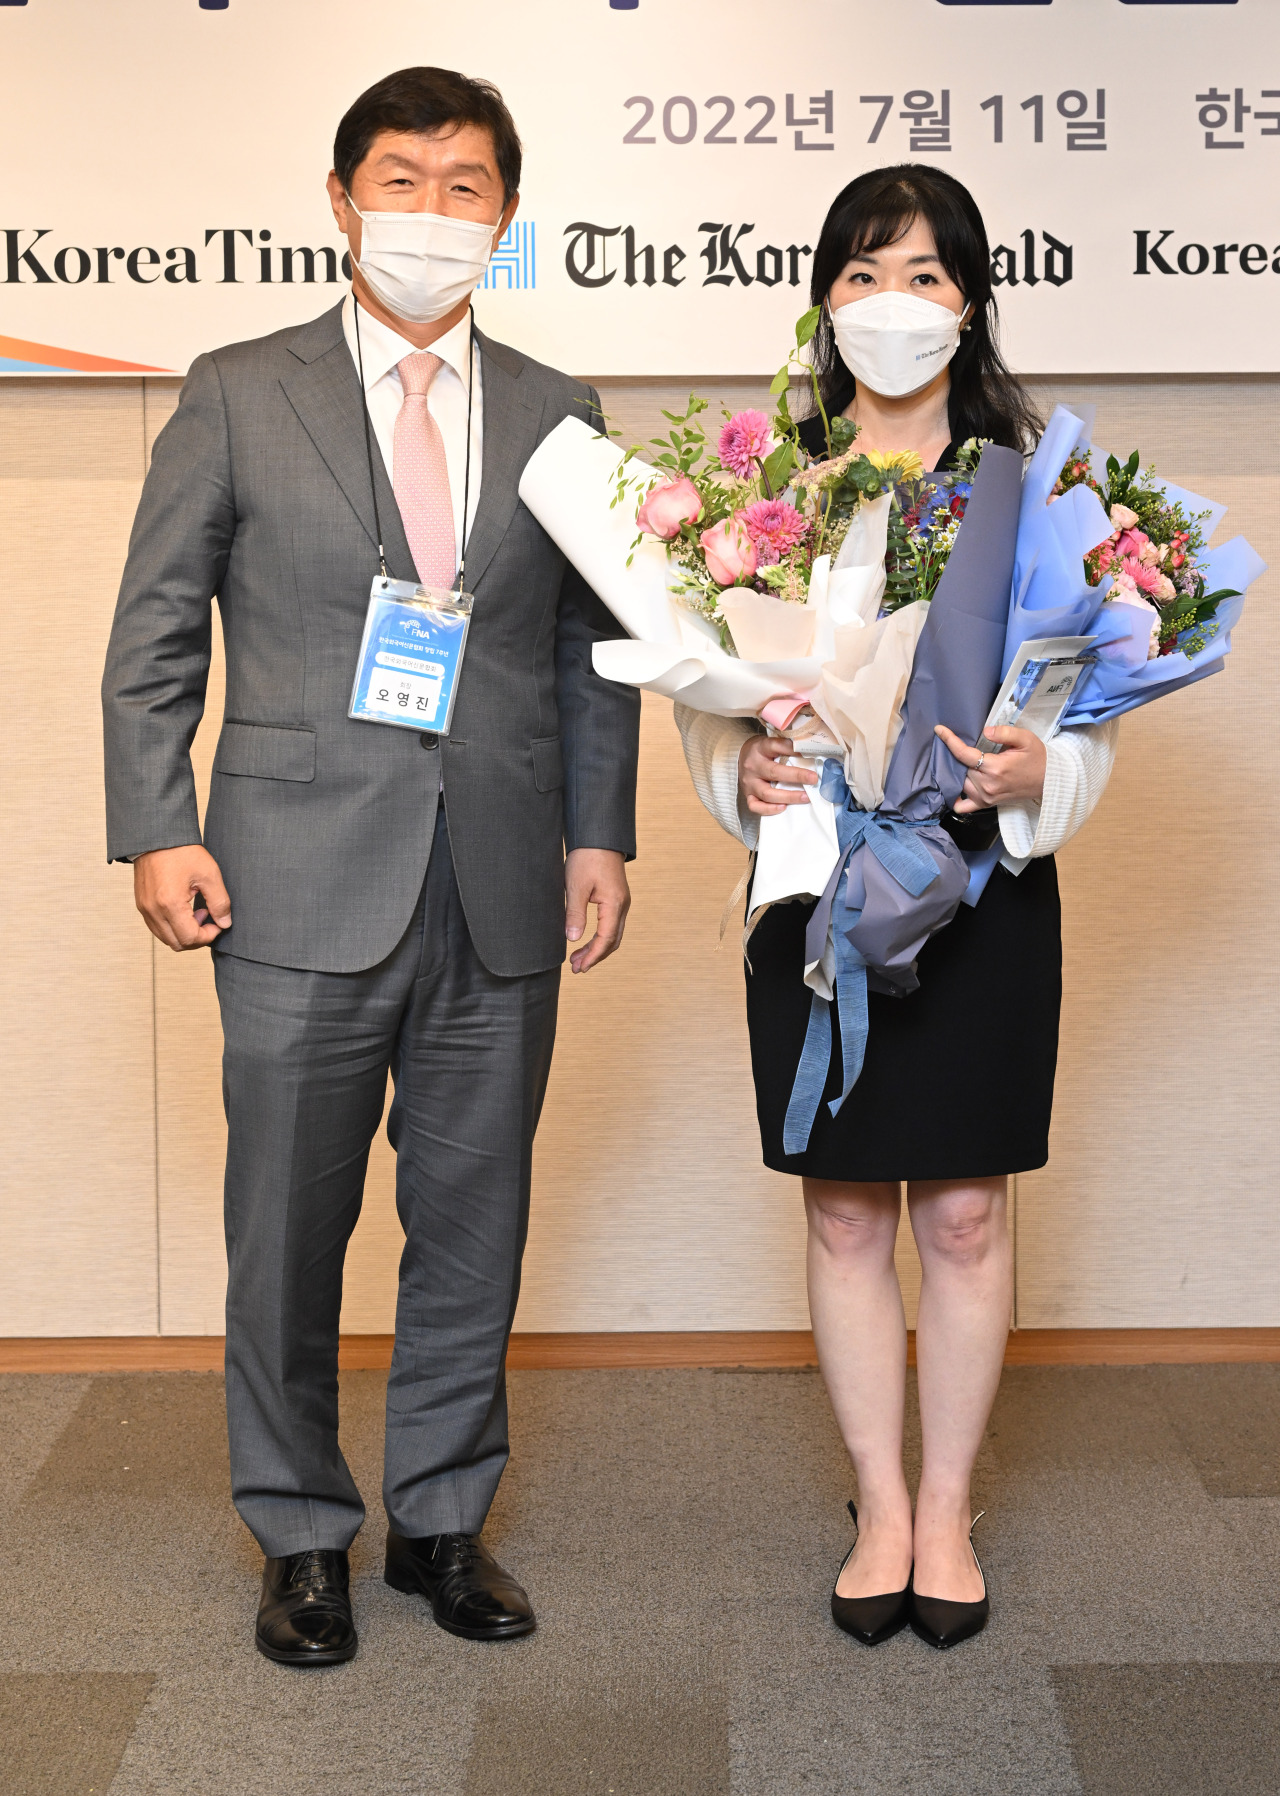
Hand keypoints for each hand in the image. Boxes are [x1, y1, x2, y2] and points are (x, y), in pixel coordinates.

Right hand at [133, 845, 231, 950]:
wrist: (157, 837)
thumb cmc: (182, 852)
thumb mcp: (209, 875)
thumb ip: (220, 903)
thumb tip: (224, 924)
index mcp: (170, 904)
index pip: (190, 938)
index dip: (208, 936)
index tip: (218, 924)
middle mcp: (153, 911)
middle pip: (177, 944)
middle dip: (197, 937)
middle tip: (209, 918)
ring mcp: (145, 909)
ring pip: (166, 938)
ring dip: (184, 933)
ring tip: (197, 912)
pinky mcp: (142, 905)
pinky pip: (157, 928)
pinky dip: (173, 927)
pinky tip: (184, 910)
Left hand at [564, 848, 630, 973]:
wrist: (599, 836)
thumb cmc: (587, 857)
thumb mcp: (575, 886)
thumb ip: (575, 914)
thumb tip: (573, 940)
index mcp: (614, 904)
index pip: (606, 939)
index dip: (592, 956)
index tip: (579, 968)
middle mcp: (622, 905)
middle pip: (612, 941)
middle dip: (595, 956)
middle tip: (576, 968)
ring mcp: (621, 902)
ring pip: (613, 934)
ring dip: (597, 948)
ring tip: (578, 958)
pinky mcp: (616, 898)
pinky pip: (612, 924)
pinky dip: (600, 937)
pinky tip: (586, 940)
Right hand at [739, 732, 819, 815]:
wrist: (739, 758)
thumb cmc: (761, 752)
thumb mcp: (771, 743)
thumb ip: (787, 746)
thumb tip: (808, 750)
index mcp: (760, 748)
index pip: (775, 746)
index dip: (791, 749)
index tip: (807, 752)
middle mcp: (753, 766)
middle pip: (774, 772)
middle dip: (796, 776)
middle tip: (813, 779)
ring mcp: (749, 783)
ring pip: (767, 793)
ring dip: (788, 796)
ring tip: (805, 797)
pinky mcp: (748, 795)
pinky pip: (755, 806)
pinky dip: (769, 809)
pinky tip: (783, 807)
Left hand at [934, 723, 1046, 813]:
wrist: (1049, 781)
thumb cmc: (1037, 758)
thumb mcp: (1026, 739)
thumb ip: (1004, 733)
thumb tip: (985, 731)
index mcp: (995, 767)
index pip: (964, 754)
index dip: (949, 741)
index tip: (939, 730)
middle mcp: (987, 785)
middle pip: (960, 768)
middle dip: (955, 755)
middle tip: (954, 743)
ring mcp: (985, 797)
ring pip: (959, 783)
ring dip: (956, 772)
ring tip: (957, 761)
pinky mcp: (986, 804)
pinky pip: (963, 806)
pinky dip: (955, 799)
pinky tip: (954, 787)